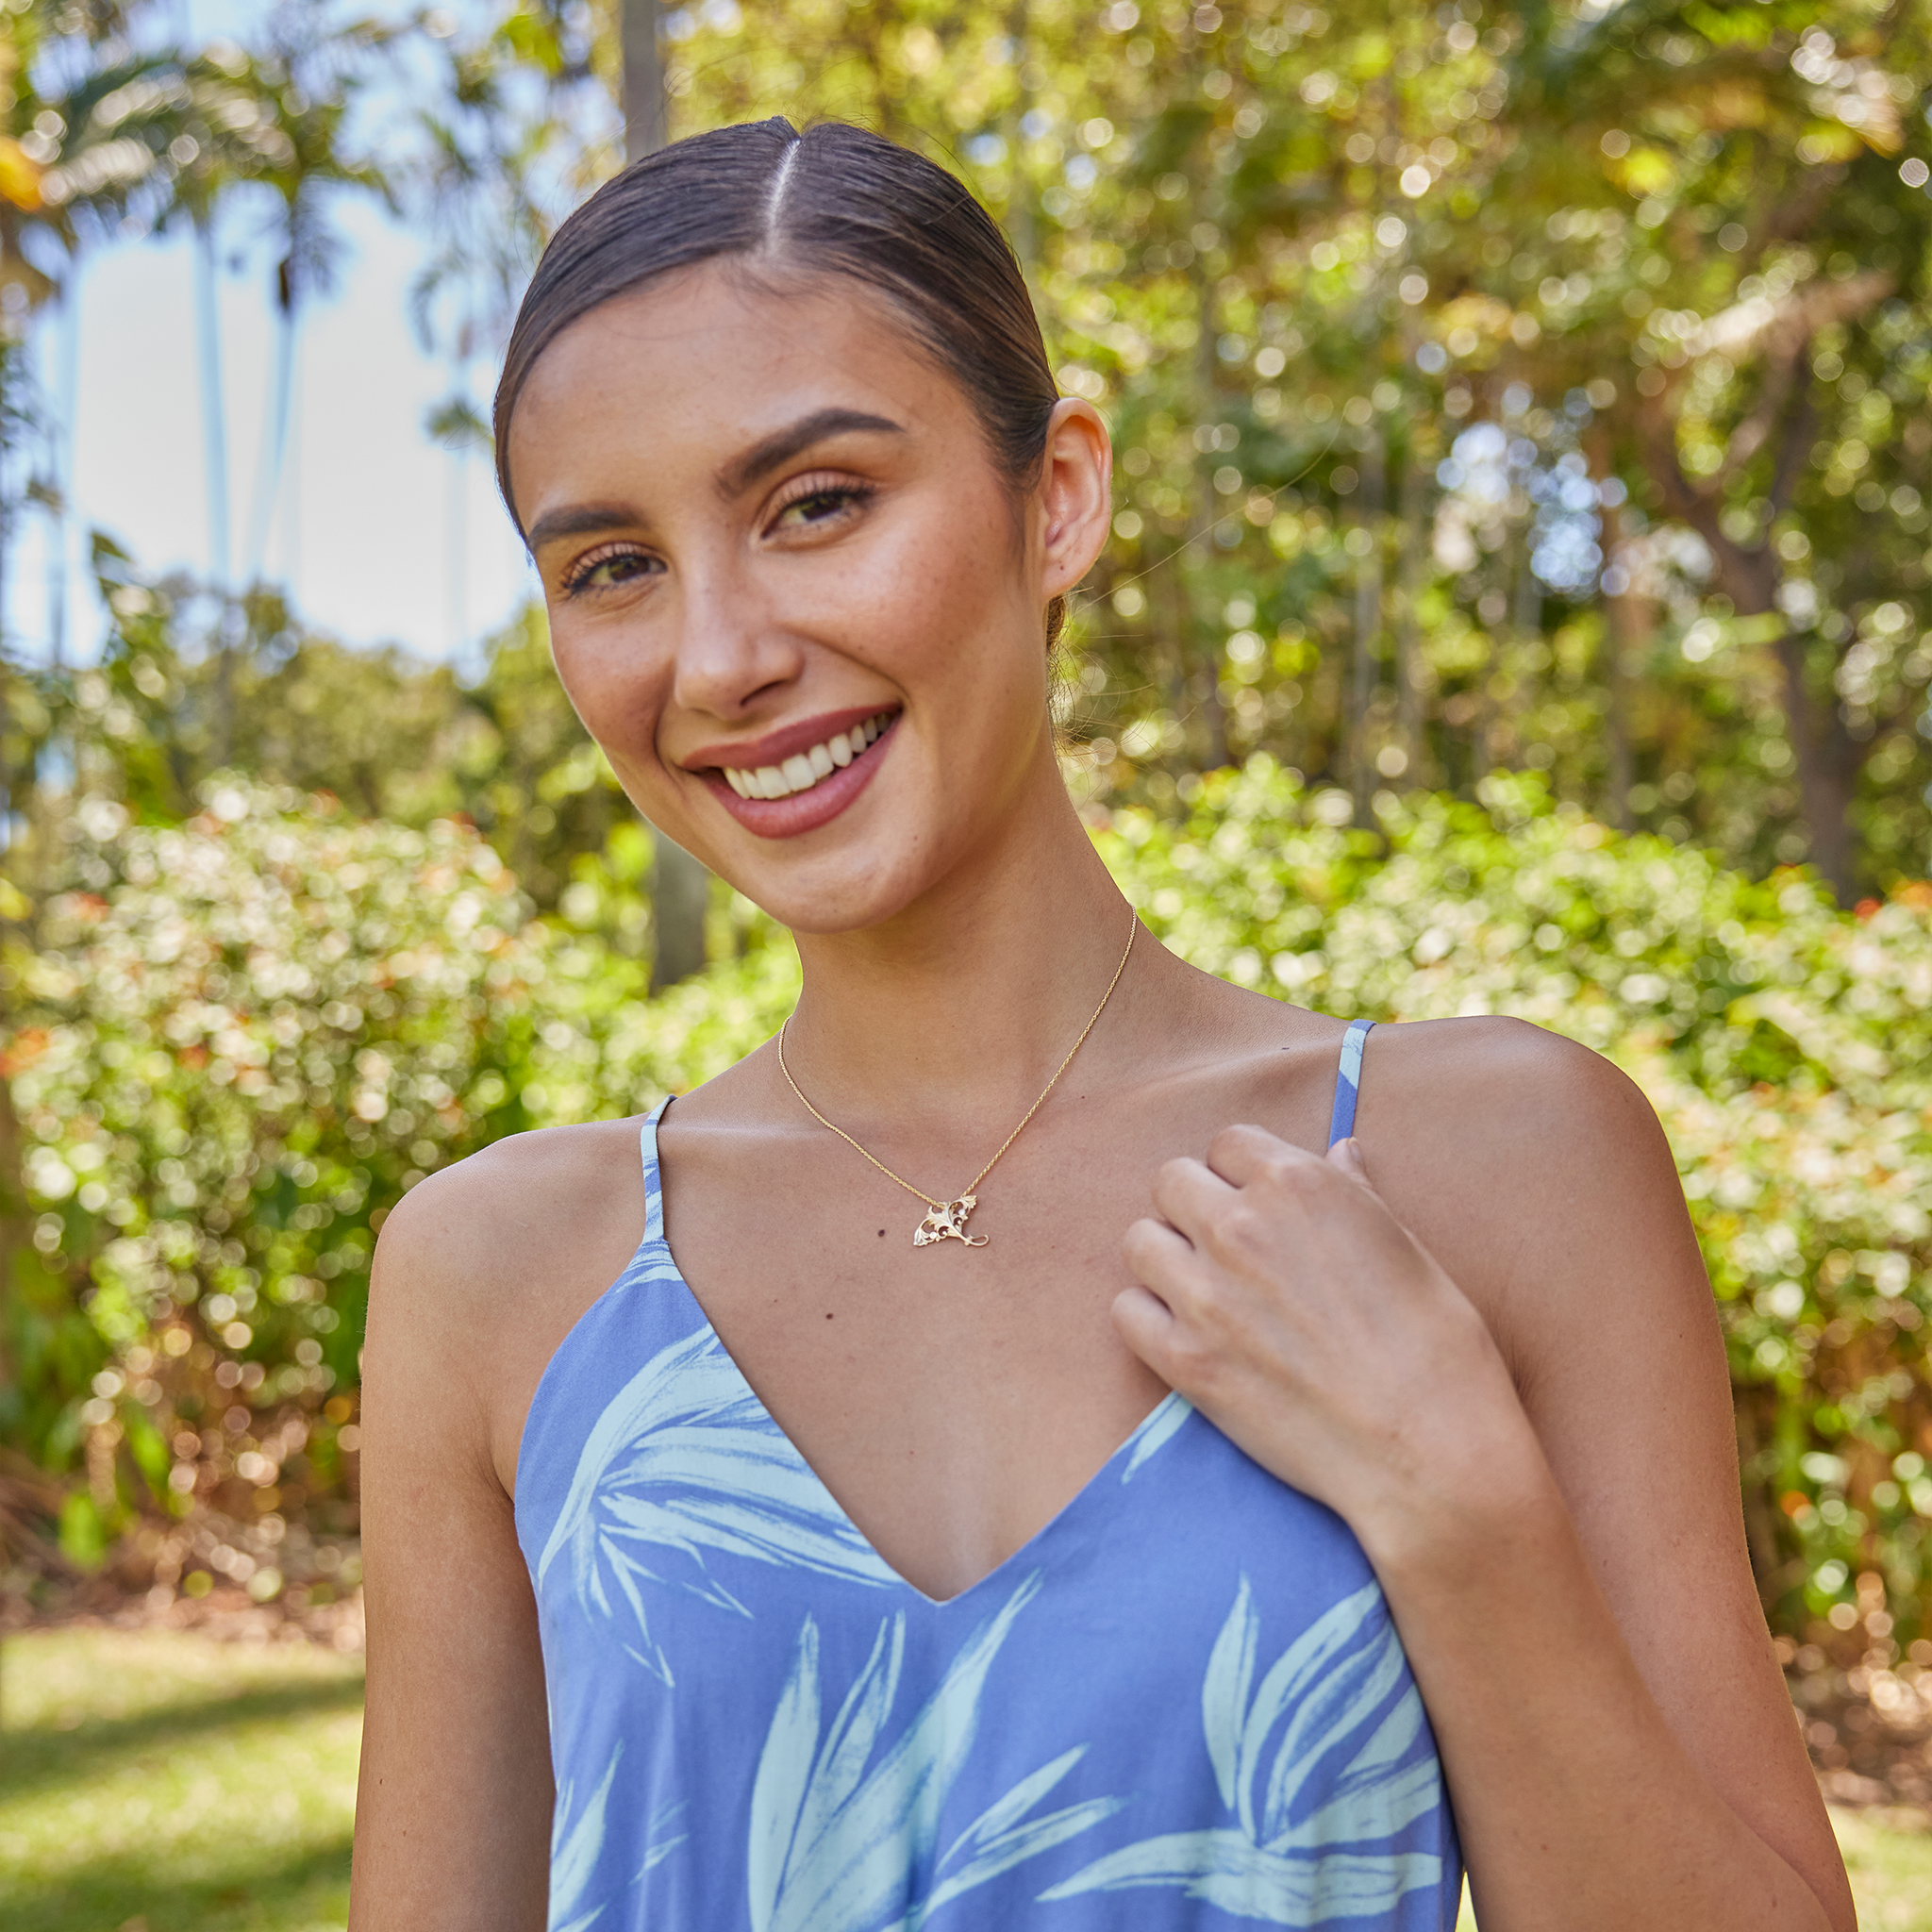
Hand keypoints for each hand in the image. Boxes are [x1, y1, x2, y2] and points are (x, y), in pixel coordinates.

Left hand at [1114, 1125, 1535, 1558]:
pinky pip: (1126, 1311)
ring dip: (1166, 1259)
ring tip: (1205, 1291)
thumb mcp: (1406, 1247)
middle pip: (1171, 1182)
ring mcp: (1205, 1292)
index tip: (1257, 1205)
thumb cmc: (1436, 1346)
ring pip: (1139, 1241)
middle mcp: (1240, 1226)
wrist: (1428, 1450)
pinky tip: (1188, 1336)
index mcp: (1298, 1184)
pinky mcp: (1183, 1359)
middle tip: (1228, 1250)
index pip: (1228, 1144)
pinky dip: (1149, 1319)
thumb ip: (1354, 1193)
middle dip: (1195, 1207)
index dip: (1241, 1174)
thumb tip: (1338, 1150)